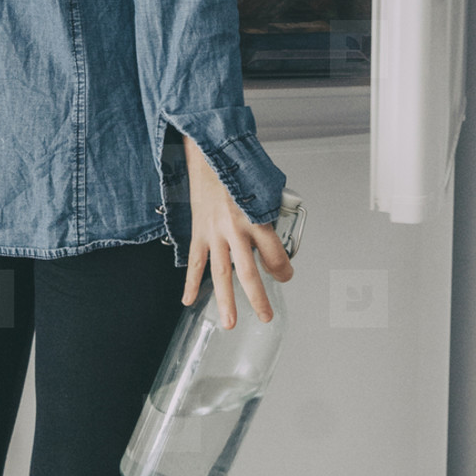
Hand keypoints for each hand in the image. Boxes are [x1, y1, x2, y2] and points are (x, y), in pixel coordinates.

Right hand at [180, 136, 292, 327]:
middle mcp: (235, 228)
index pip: (275, 254)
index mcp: (256, 216)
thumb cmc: (239, 168)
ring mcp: (214, 232)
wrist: (210, 153)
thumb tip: (278, 236)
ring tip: (229, 322)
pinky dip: (191, 283)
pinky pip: (195, 262)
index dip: (283, 270)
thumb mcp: (265, 189)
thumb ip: (271, 215)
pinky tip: (189, 300)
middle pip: (249, 272)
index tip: (286, 276)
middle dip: (258, 298)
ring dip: (226, 300)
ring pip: (220, 273)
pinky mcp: (198, 231)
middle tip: (266, 316)